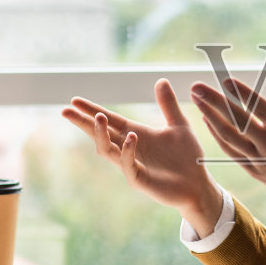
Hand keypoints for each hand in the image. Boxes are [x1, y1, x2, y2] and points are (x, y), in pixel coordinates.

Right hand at [61, 80, 222, 235]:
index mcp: (135, 135)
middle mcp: (129, 149)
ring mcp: (131, 165)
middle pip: (100, 134)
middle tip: (67, 110)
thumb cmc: (187, 158)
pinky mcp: (140, 180)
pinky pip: (127, 165)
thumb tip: (161, 80)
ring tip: (99, 117)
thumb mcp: (179, 125)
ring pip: (107, 150)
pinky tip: (131, 137)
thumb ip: (168, 104)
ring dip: (101, 134)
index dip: (92, 111)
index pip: (109, 120)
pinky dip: (127, 151)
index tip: (75, 100)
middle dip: (83, 122)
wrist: (199, 184)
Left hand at [190, 75, 265, 234]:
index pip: (261, 109)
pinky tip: (208, 122)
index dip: (243, 94)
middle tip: (196, 87)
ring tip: (196, 100)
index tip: (226, 80)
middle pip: (237, 121)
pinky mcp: (257, 172)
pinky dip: (219, 137)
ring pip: (230, 137)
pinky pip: (232, 153)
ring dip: (210, 117)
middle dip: (214, 102)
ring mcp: (261, 161)